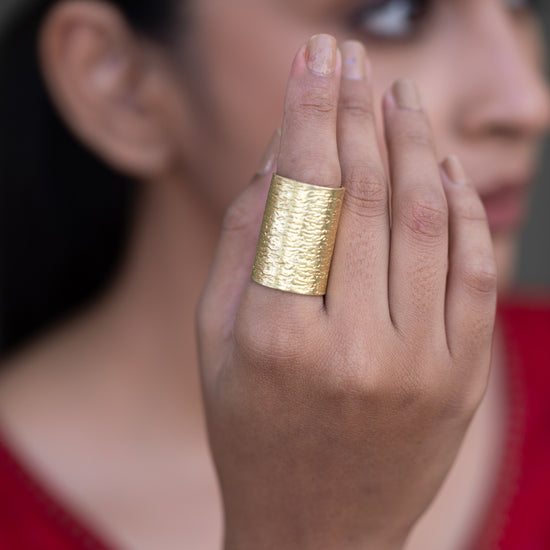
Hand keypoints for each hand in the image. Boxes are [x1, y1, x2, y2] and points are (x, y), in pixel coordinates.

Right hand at [197, 35, 496, 549]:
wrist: (317, 529)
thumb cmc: (251, 430)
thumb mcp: (217, 340)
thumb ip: (241, 242)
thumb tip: (279, 159)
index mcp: (276, 339)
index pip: (300, 193)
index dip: (308, 112)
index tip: (314, 58)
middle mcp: (354, 349)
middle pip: (366, 193)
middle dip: (357, 110)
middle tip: (351, 56)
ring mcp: (420, 367)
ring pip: (427, 218)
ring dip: (414, 143)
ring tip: (399, 95)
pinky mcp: (461, 380)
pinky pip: (470, 267)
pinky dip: (459, 205)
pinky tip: (440, 165)